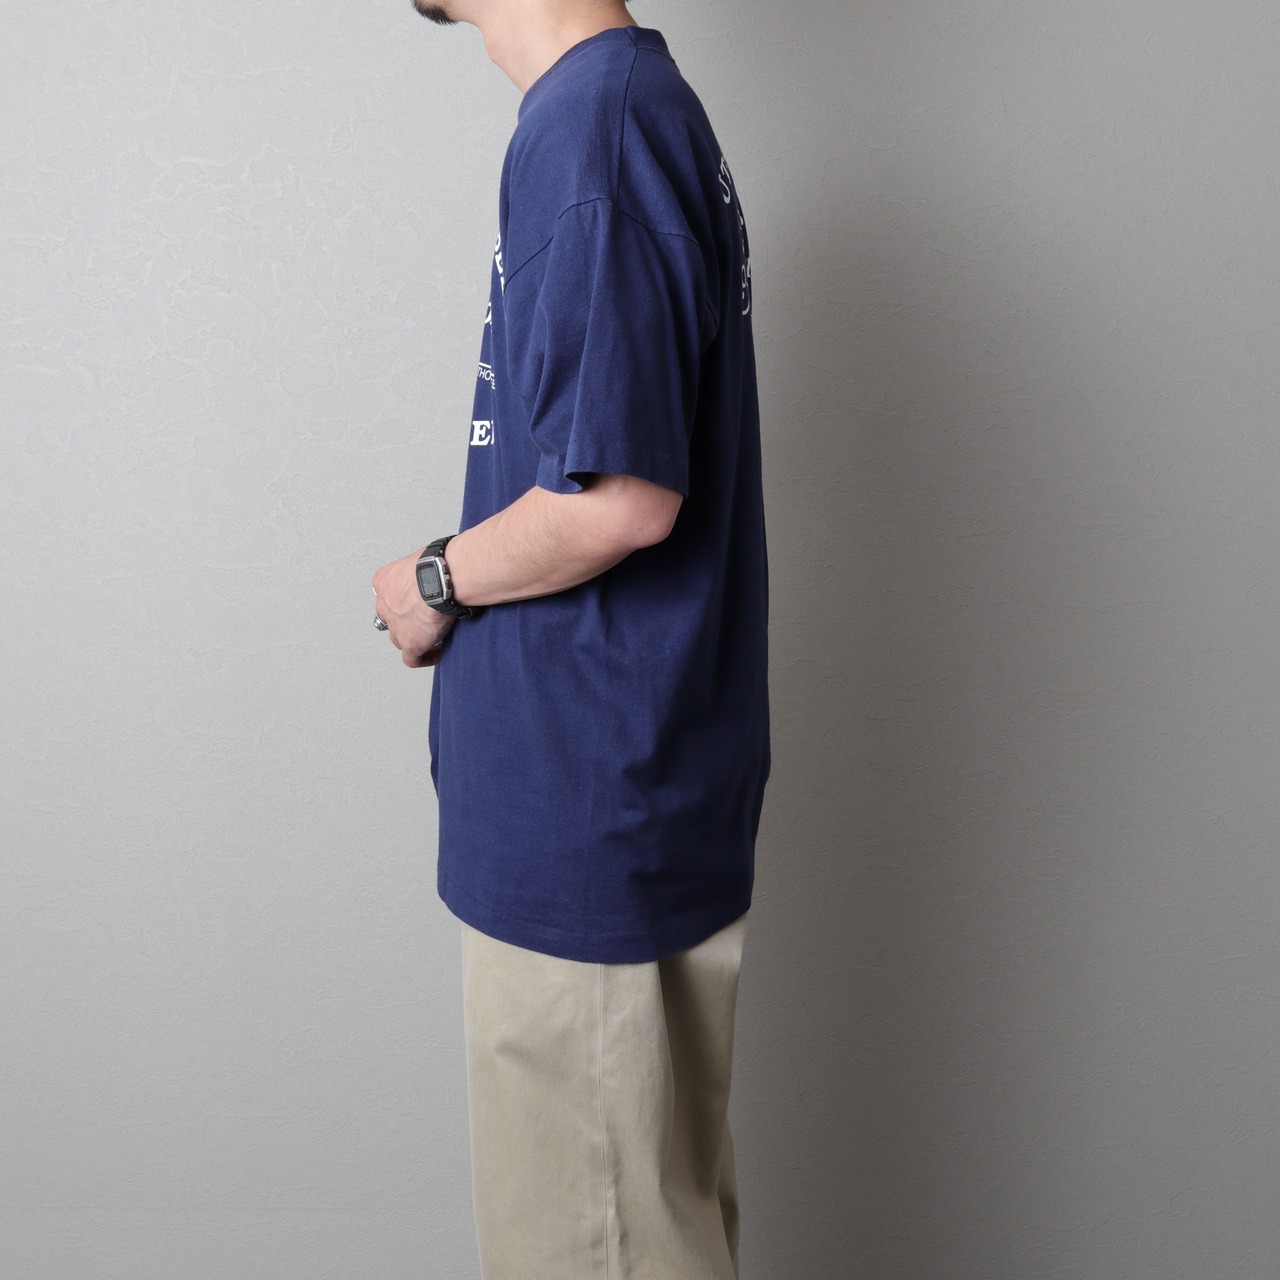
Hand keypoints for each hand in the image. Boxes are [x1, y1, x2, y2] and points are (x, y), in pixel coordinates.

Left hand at [372, 548, 456, 667]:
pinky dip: (424, 658)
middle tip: (426, 618)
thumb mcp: (422, 558)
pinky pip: (412, 659)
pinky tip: (437, 652)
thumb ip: (423, 569)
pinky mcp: (410, 643)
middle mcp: (384, 604)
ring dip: (415, 638)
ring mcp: (395, 626)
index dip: (404, 601)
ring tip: (433, 636)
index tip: (417, 602)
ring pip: (400, 638)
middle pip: (391, 618)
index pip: (389, 595)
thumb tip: (440, 570)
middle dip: (407, 620)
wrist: (439, 577)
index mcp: (384, 581)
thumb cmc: (436, 563)